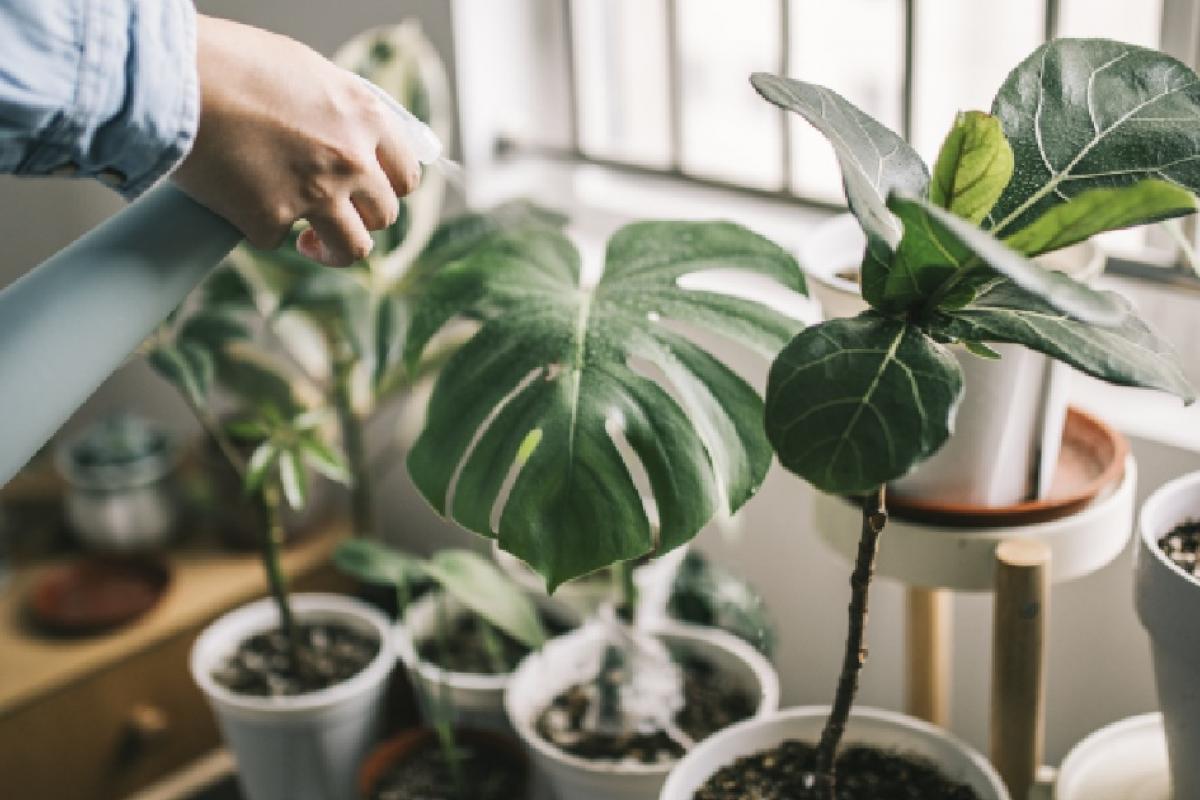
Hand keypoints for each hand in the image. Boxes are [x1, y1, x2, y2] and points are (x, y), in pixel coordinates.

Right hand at [172, 15, 420, 266]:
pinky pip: (277, 240)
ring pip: (352, 249)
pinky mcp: (270, 220)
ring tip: (309, 243)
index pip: (406, 174)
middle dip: (361, 220)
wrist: (171, 77)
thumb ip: (337, 107)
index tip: (371, 195)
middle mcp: (350, 159)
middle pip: (384, 215)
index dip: (389, 189)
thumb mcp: (304, 69)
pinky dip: (259, 228)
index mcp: (365, 117)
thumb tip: (353, 133)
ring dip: (332, 251)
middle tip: (334, 216)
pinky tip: (240, 204)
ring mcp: (315, 194)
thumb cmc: (229, 63)